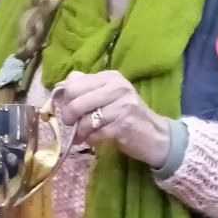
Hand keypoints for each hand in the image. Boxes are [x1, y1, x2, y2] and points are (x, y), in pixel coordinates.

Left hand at [54, 70, 172, 167]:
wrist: (155, 135)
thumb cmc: (127, 115)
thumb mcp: (109, 95)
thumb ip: (87, 87)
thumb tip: (62, 84)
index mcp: (110, 77)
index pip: (74, 83)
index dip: (65, 99)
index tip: (68, 109)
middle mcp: (117, 87)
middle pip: (76, 99)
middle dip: (69, 115)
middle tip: (72, 124)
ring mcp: (122, 105)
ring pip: (84, 118)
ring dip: (80, 130)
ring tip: (83, 134)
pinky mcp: (123, 124)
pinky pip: (94, 133)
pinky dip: (90, 139)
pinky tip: (93, 139)